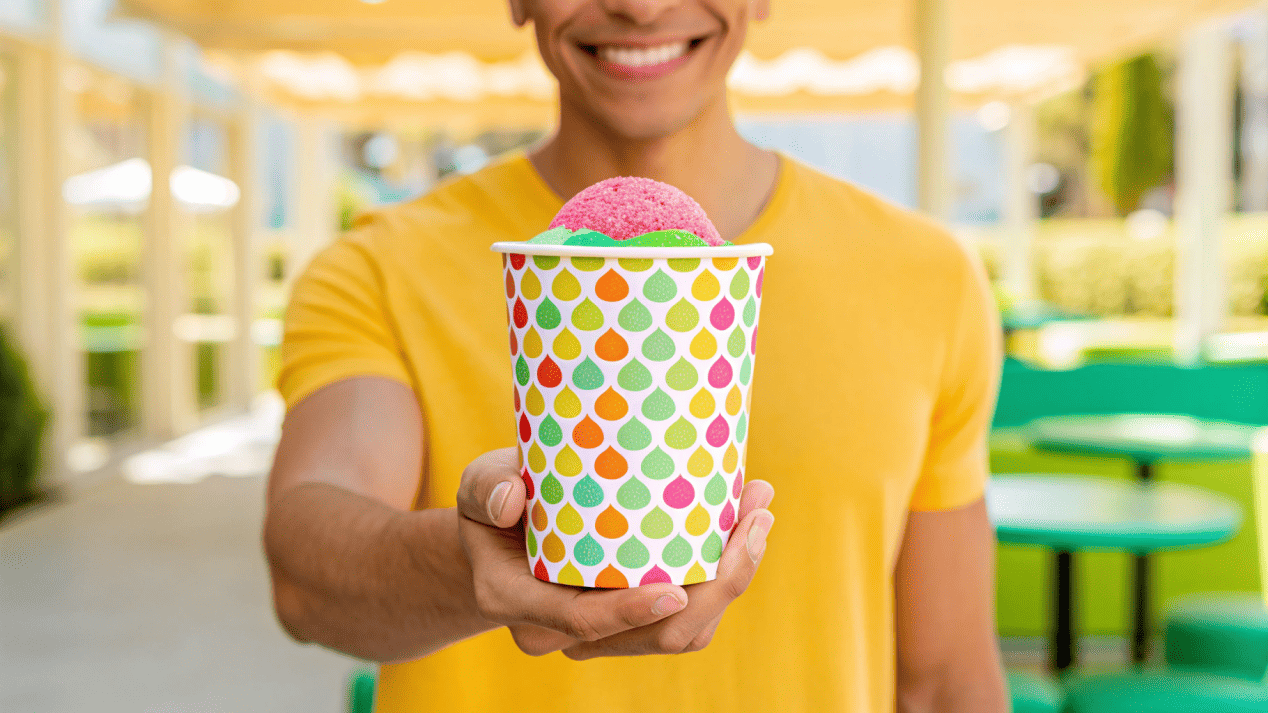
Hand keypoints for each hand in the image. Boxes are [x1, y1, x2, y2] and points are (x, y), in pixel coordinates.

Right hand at [456, 447, 773, 657]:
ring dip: (732, 578)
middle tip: (755, 516)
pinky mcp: (635, 619)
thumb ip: (486, 488)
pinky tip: (743, 525)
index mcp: (522, 603)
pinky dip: (722, 577)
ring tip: (759, 511)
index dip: (633, 611)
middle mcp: (565, 631)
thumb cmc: (490, 504)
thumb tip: (512, 497)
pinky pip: (688, 616)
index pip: (584, 621)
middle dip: (719, 586)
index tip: (679, 587)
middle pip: (655, 635)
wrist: (497, 537)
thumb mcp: (476, 486)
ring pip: (682, 632)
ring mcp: (605, 633)